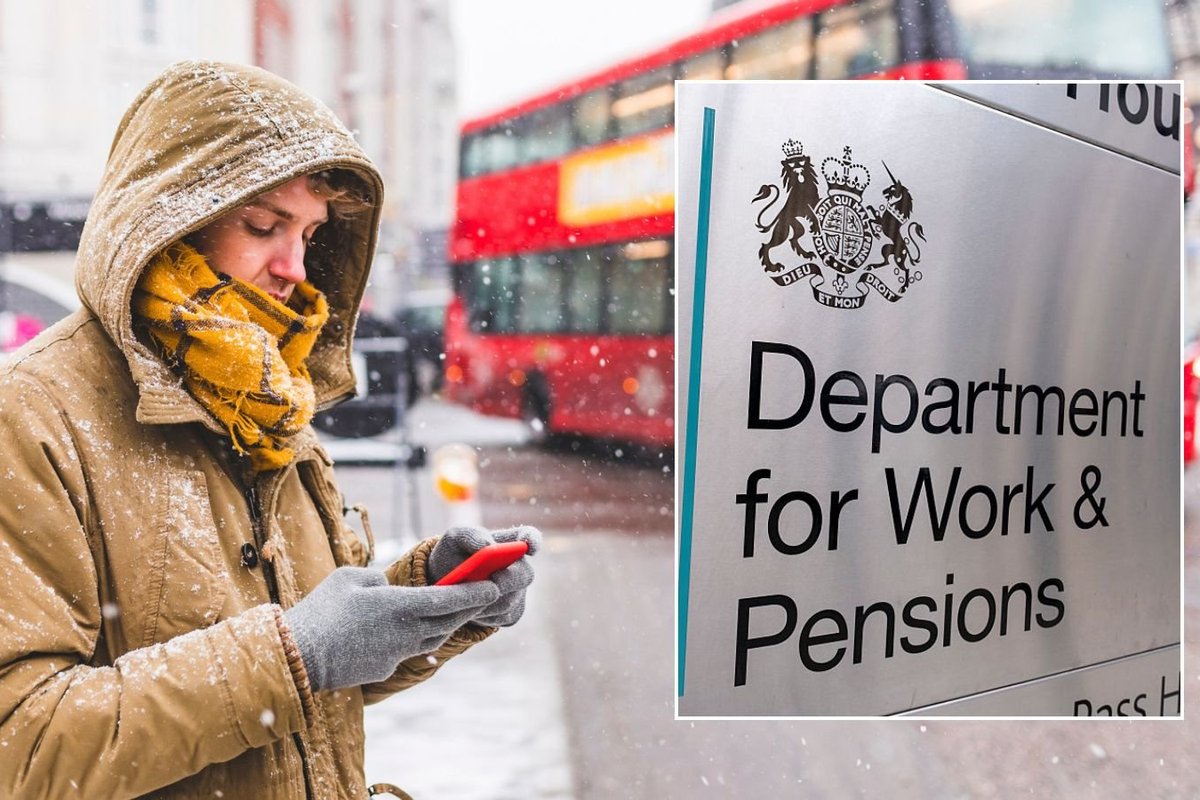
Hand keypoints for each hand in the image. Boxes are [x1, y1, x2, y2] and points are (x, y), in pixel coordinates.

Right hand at [284, 566, 498, 690]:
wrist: (300, 658)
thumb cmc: (321, 611)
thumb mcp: (349, 578)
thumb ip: (378, 577)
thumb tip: (389, 584)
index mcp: (398, 605)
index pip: (447, 598)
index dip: (474, 591)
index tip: (493, 585)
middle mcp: (405, 631)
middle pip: (449, 619)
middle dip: (470, 606)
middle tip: (486, 594)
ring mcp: (397, 653)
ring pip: (434, 636)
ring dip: (448, 623)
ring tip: (456, 609)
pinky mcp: (386, 668)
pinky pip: (410, 650)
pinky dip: (417, 638)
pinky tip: (412, 629)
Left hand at [428, 525, 540, 626]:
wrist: (445, 586)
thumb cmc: (452, 556)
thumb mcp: (454, 539)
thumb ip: (470, 535)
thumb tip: (487, 545)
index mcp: (509, 542)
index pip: (529, 537)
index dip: (532, 542)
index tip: (529, 547)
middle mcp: (520, 566)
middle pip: (526, 574)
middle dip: (509, 579)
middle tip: (492, 580)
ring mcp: (518, 591)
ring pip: (510, 600)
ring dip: (487, 600)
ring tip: (465, 595)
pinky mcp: (513, 613)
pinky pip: (503, 616)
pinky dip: (484, 615)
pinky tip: (470, 607)